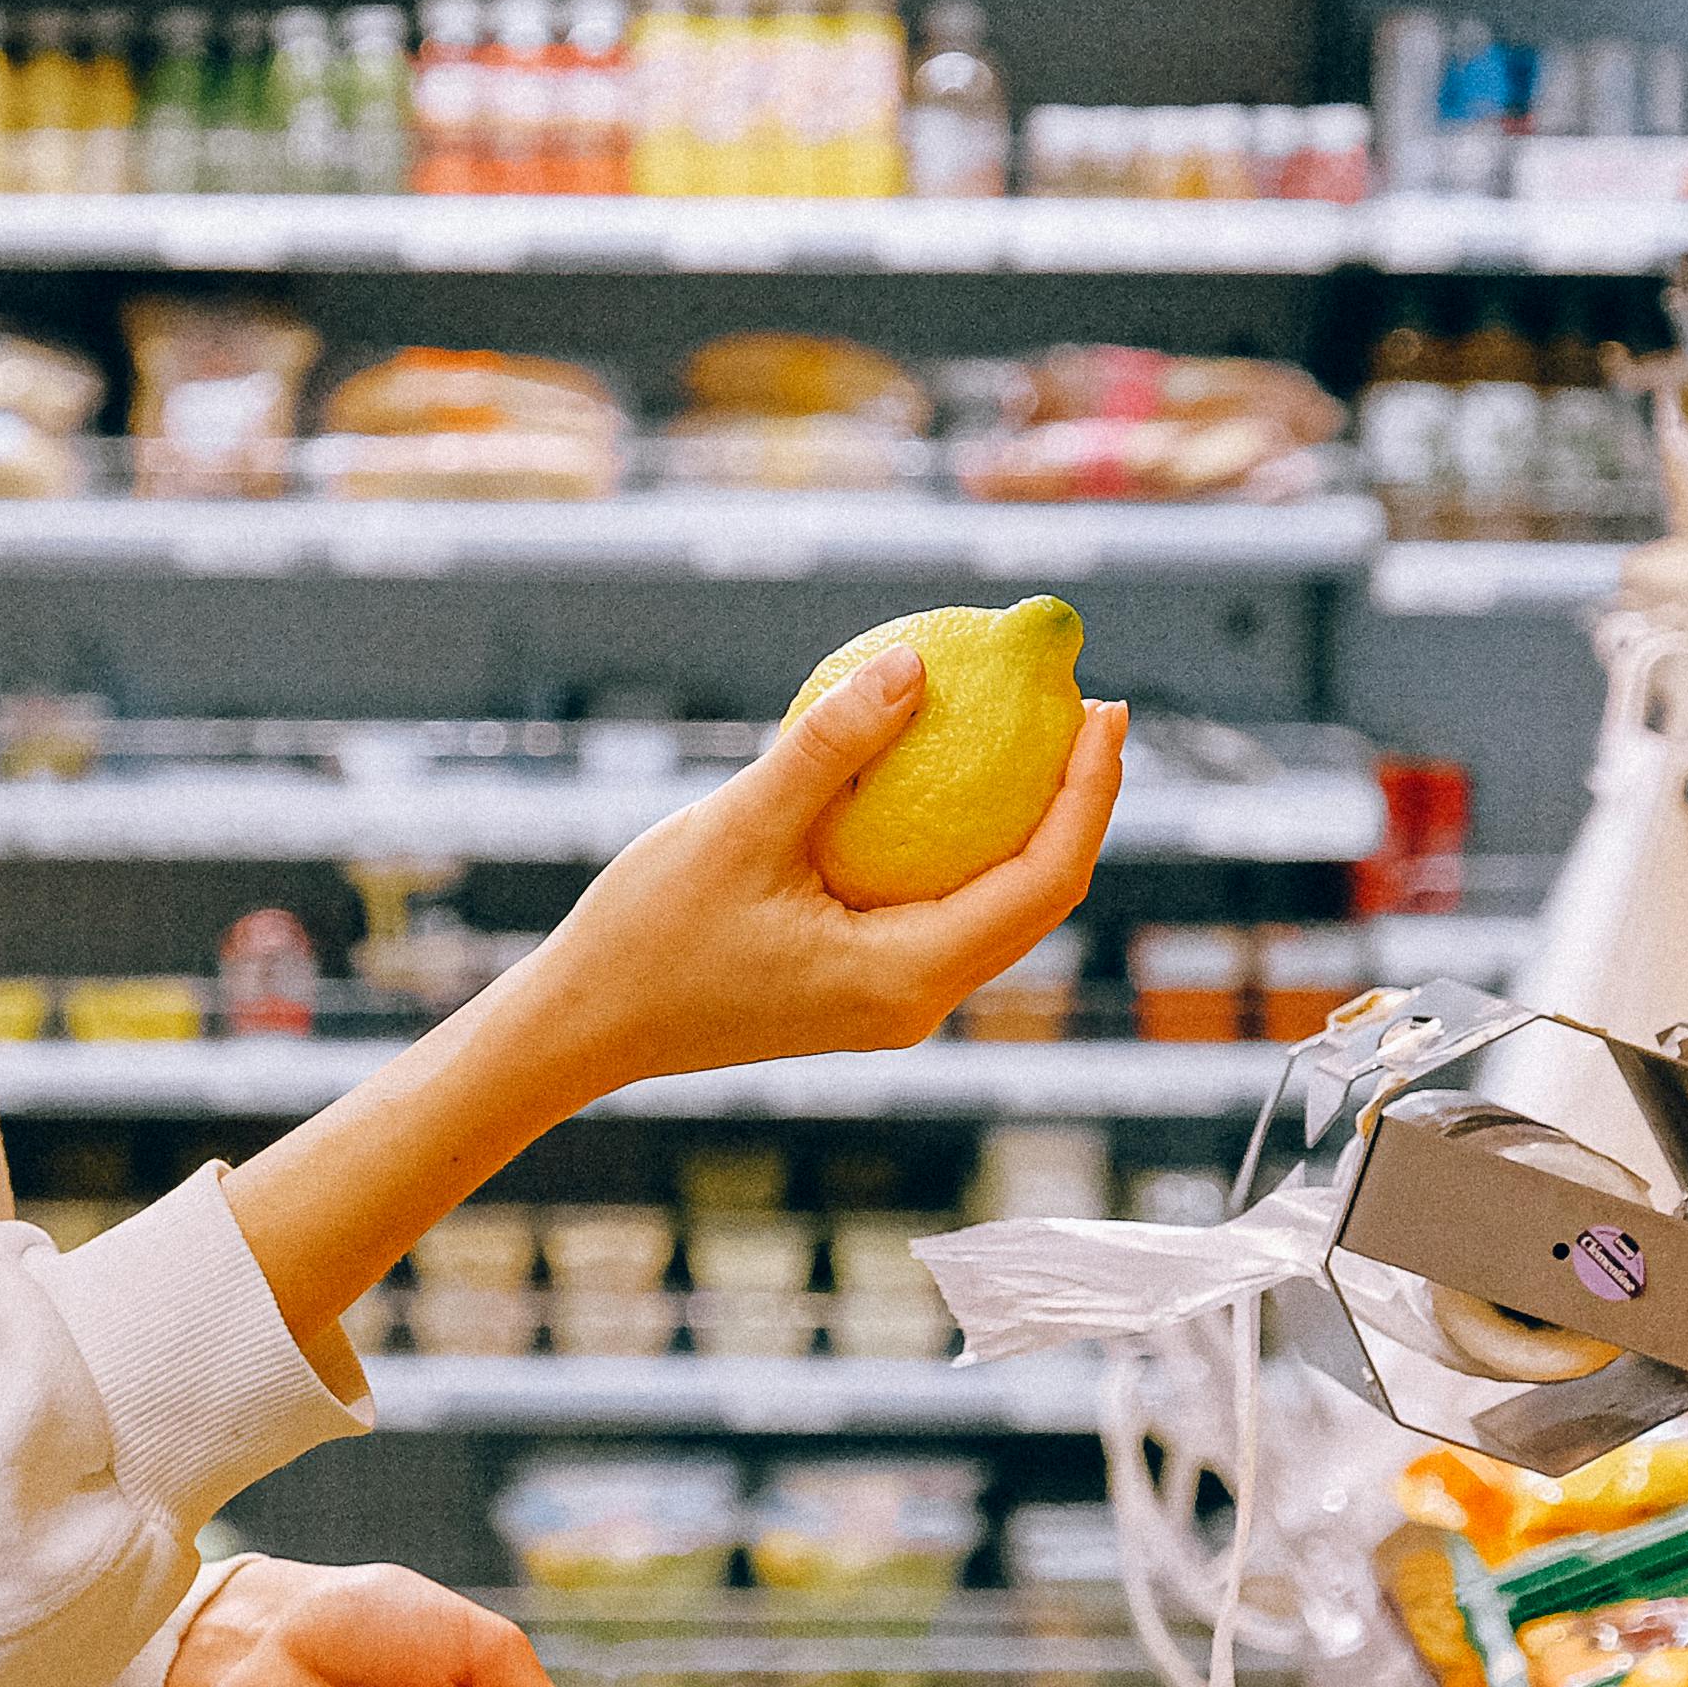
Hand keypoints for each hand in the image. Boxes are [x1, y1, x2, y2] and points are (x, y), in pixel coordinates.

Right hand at [506, 654, 1124, 1096]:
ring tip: (1041, 733)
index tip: (1101, 706)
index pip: (1042, 881)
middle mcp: (917, 1002)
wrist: (586, 1024)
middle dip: (1078, 803)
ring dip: (1030, 824)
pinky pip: (944, 910)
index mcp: (907, 976)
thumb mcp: (740, 825)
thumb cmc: (650, 933)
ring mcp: (893, 1001)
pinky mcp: (864, 987)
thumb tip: (919, 663)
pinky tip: (952, 778)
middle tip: (1086, 704)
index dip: (1088, 792)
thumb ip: (831, 746)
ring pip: (998, 911)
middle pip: (1040, 900)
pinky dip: (967, 844)